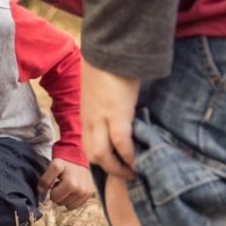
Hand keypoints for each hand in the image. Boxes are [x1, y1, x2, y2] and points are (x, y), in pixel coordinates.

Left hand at [37, 158, 93, 209]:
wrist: (78, 158)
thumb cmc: (64, 163)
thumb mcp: (54, 166)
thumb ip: (45, 178)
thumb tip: (40, 190)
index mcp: (71, 184)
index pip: (55, 198)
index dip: (52, 191)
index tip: (56, 182)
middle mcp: (81, 190)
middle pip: (61, 203)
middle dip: (59, 194)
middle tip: (61, 183)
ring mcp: (87, 193)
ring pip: (69, 206)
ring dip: (66, 197)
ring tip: (67, 185)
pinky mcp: (90, 193)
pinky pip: (77, 205)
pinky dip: (73, 199)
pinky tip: (73, 189)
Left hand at [81, 60, 139, 179]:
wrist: (110, 49)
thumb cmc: (109, 68)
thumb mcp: (102, 91)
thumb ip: (106, 105)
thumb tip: (119, 113)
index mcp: (87, 116)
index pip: (88, 146)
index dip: (101, 160)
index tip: (116, 168)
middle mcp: (90, 121)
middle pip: (92, 155)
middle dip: (108, 170)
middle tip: (127, 175)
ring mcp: (101, 118)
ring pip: (102, 155)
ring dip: (118, 168)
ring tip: (134, 172)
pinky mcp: (116, 113)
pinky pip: (120, 142)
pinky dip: (128, 155)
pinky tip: (139, 160)